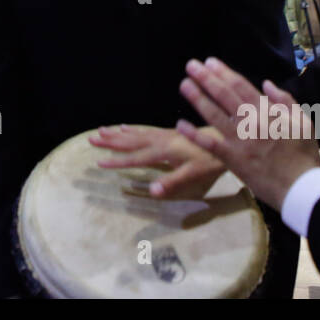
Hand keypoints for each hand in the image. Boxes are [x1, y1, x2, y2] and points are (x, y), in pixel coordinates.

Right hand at [91, 124, 227, 199]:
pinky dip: (132, 129)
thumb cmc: (211, 162)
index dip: (117, 161)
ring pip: (136, 134)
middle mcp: (161, 141)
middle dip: (111, 141)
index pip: (135, 158)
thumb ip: (171, 183)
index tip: (98, 162)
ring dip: (118, 133)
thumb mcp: (194, 176)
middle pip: (131, 141)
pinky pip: (145, 130)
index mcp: (164, 152)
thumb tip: (150, 192)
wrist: (228, 139)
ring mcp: (165, 135)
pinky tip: (125, 126)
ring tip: (101, 130)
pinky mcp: (170, 134)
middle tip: (91, 138)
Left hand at [176, 57, 319, 211]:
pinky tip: (180, 124)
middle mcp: (251, 121)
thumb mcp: (303, 122)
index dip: (224, 72)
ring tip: (184, 84)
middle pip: (224, 95)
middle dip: (206, 78)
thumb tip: (267, 83)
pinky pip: (210, 144)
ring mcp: (240, 140)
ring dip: (197, 98)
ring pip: (214, 114)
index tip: (210, 62)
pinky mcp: (233, 159)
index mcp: (267, 111)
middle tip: (191, 65)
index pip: (241, 85)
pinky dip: (194, 135)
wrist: (302, 187)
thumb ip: (285, 100)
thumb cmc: (304, 156)